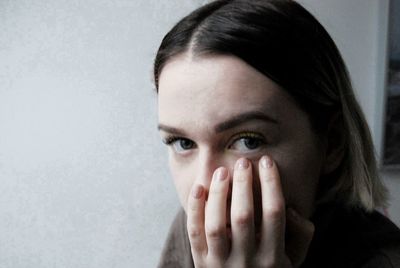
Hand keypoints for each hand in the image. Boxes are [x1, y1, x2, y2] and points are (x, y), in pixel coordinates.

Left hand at [186, 155, 314, 267]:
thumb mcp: (294, 259)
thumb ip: (301, 234)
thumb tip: (289, 206)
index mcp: (274, 258)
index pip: (274, 212)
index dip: (271, 183)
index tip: (267, 161)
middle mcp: (248, 261)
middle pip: (244, 216)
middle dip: (244, 185)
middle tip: (243, 162)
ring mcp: (222, 263)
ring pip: (217, 224)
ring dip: (218, 194)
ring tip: (221, 172)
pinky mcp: (201, 262)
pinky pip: (195, 233)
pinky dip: (194, 209)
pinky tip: (198, 188)